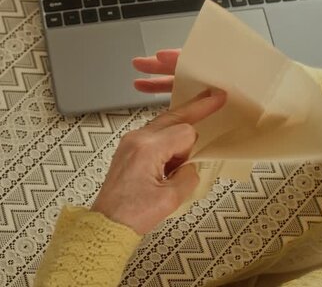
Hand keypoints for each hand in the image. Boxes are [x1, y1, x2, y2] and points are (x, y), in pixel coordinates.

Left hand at [91, 50, 225, 234]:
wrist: (107, 223)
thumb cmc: (131, 214)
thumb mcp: (170, 199)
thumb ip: (188, 176)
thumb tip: (191, 167)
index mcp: (147, 148)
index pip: (184, 132)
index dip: (194, 148)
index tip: (198, 159)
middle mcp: (136, 139)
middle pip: (173, 116)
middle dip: (195, 107)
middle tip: (214, 96)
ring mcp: (129, 142)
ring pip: (163, 124)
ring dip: (179, 133)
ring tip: (186, 151)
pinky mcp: (127, 150)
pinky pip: (153, 135)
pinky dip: (167, 142)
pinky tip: (172, 158)